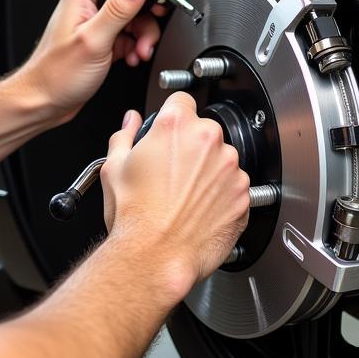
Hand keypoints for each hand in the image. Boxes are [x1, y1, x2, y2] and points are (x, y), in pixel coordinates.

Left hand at [17, 0, 184, 123]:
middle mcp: (89, 2)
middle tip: (150, 37)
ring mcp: (97, 20)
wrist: (44, 101)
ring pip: (136, 19)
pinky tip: (131, 57)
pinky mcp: (102, 37)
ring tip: (138, 53)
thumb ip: (119, 8)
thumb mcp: (94, 39)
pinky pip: (130, 34)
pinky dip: (136, 46)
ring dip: (144, 37)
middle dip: (149, 19)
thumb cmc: (56, 74)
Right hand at [99, 94, 249, 298]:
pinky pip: (234, 185)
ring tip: (184, 195)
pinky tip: (199, 209)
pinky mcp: (244, 194)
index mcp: (176, 126)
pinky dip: (221, 194)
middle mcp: (208, 141)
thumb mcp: (114, 168)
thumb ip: (124, 135)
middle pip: (204, 129)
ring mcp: (230, 168)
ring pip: (222, 158)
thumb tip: (130, 122)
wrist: (156, 257)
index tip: (171, 130)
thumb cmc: (135, 217)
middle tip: (172, 171)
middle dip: (191, 145)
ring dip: (209, 170)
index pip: (182, 100)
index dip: (173, 115)